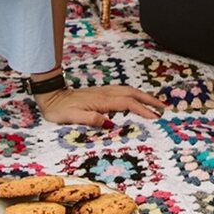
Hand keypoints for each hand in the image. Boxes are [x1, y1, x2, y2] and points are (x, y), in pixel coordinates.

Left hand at [33, 83, 165, 126]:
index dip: (142, 110)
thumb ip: (90, 119)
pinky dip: (134, 94)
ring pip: (128, 90)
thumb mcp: (71, 117)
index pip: (127, 104)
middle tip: (164, 107)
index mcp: (101, 101)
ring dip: (143, 96)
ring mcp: (103, 91)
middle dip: (149, 100)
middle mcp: (105, 93)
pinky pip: (122, 91)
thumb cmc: (59, 109)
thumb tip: (109, 122)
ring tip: (155, 103)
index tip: (155, 117)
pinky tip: (136, 98)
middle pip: (132, 93)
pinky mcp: (101, 92)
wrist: (50, 95)